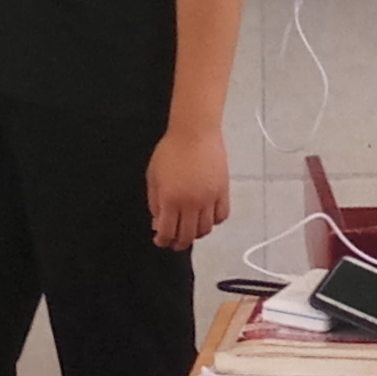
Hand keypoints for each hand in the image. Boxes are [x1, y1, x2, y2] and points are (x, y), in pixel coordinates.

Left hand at [146, 125, 230, 250]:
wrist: (195, 132)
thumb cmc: (171, 150)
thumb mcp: (153, 176)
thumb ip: (155, 203)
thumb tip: (158, 223)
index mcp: (171, 199)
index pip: (167, 232)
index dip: (163, 241)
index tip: (160, 241)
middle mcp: (191, 203)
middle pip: (187, 236)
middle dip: (178, 243)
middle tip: (174, 242)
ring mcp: (209, 199)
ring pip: (205, 230)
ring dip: (196, 234)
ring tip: (190, 230)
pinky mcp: (223, 192)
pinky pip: (221, 216)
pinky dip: (214, 222)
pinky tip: (206, 218)